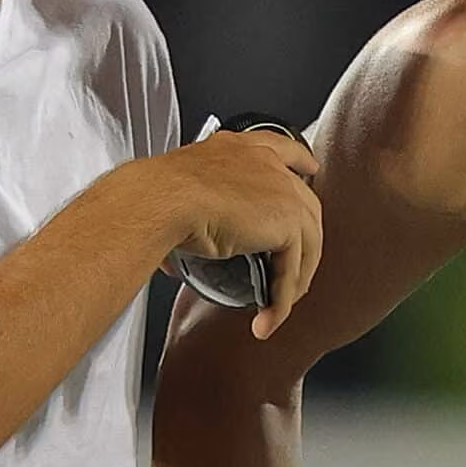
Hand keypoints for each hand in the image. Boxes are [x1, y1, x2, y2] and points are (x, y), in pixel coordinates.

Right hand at [149, 130, 321, 337]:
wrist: (161, 200)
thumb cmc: (156, 195)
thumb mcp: (176, 200)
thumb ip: (183, 226)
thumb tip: (171, 262)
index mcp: (239, 150)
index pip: (281, 149)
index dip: (299, 161)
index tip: (309, 167)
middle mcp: (265, 164)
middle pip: (304, 202)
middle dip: (307, 235)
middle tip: (298, 265)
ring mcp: (282, 190)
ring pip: (305, 241)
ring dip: (293, 279)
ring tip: (277, 306)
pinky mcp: (287, 222)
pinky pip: (292, 268)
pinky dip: (281, 299)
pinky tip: (268, 316)